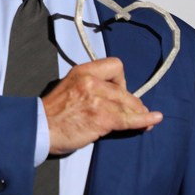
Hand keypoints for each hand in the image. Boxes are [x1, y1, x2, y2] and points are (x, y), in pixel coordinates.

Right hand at [42, 57, 161, 154]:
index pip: (115, 65)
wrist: (39, 128)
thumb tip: (114, 96)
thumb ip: (90, 86)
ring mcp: (97, 99)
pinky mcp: (101, 117)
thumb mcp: (69, 87)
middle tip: (137, 112)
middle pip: (124, 90)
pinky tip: (154, 120)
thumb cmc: (53, 113)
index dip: (121, 80)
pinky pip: (129, 118)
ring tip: (146, 121)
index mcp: (82, 71)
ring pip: (128, 105)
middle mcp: (91, 81)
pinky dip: (144, 120)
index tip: (118, 91)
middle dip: (133, 102)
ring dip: (138, 114)